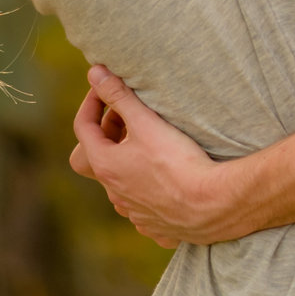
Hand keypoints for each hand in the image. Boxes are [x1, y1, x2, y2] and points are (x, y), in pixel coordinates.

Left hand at [67, 65, 246, 246]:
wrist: (211, 205)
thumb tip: (95, 72)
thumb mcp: (147, 122)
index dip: (92, 101)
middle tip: (125, 119)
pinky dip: (145, 185)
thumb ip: (120, 96)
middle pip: (91, 157)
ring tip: (149, 144)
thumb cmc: (177, 162)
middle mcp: (113, 191)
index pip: (83, 126)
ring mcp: (133, 210)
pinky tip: (166, 177)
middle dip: (104, 134)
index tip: (106, 88)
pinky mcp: (154, 223)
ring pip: (117, 181)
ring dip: (125, 160)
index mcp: (105, 164)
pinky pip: (140, 203)